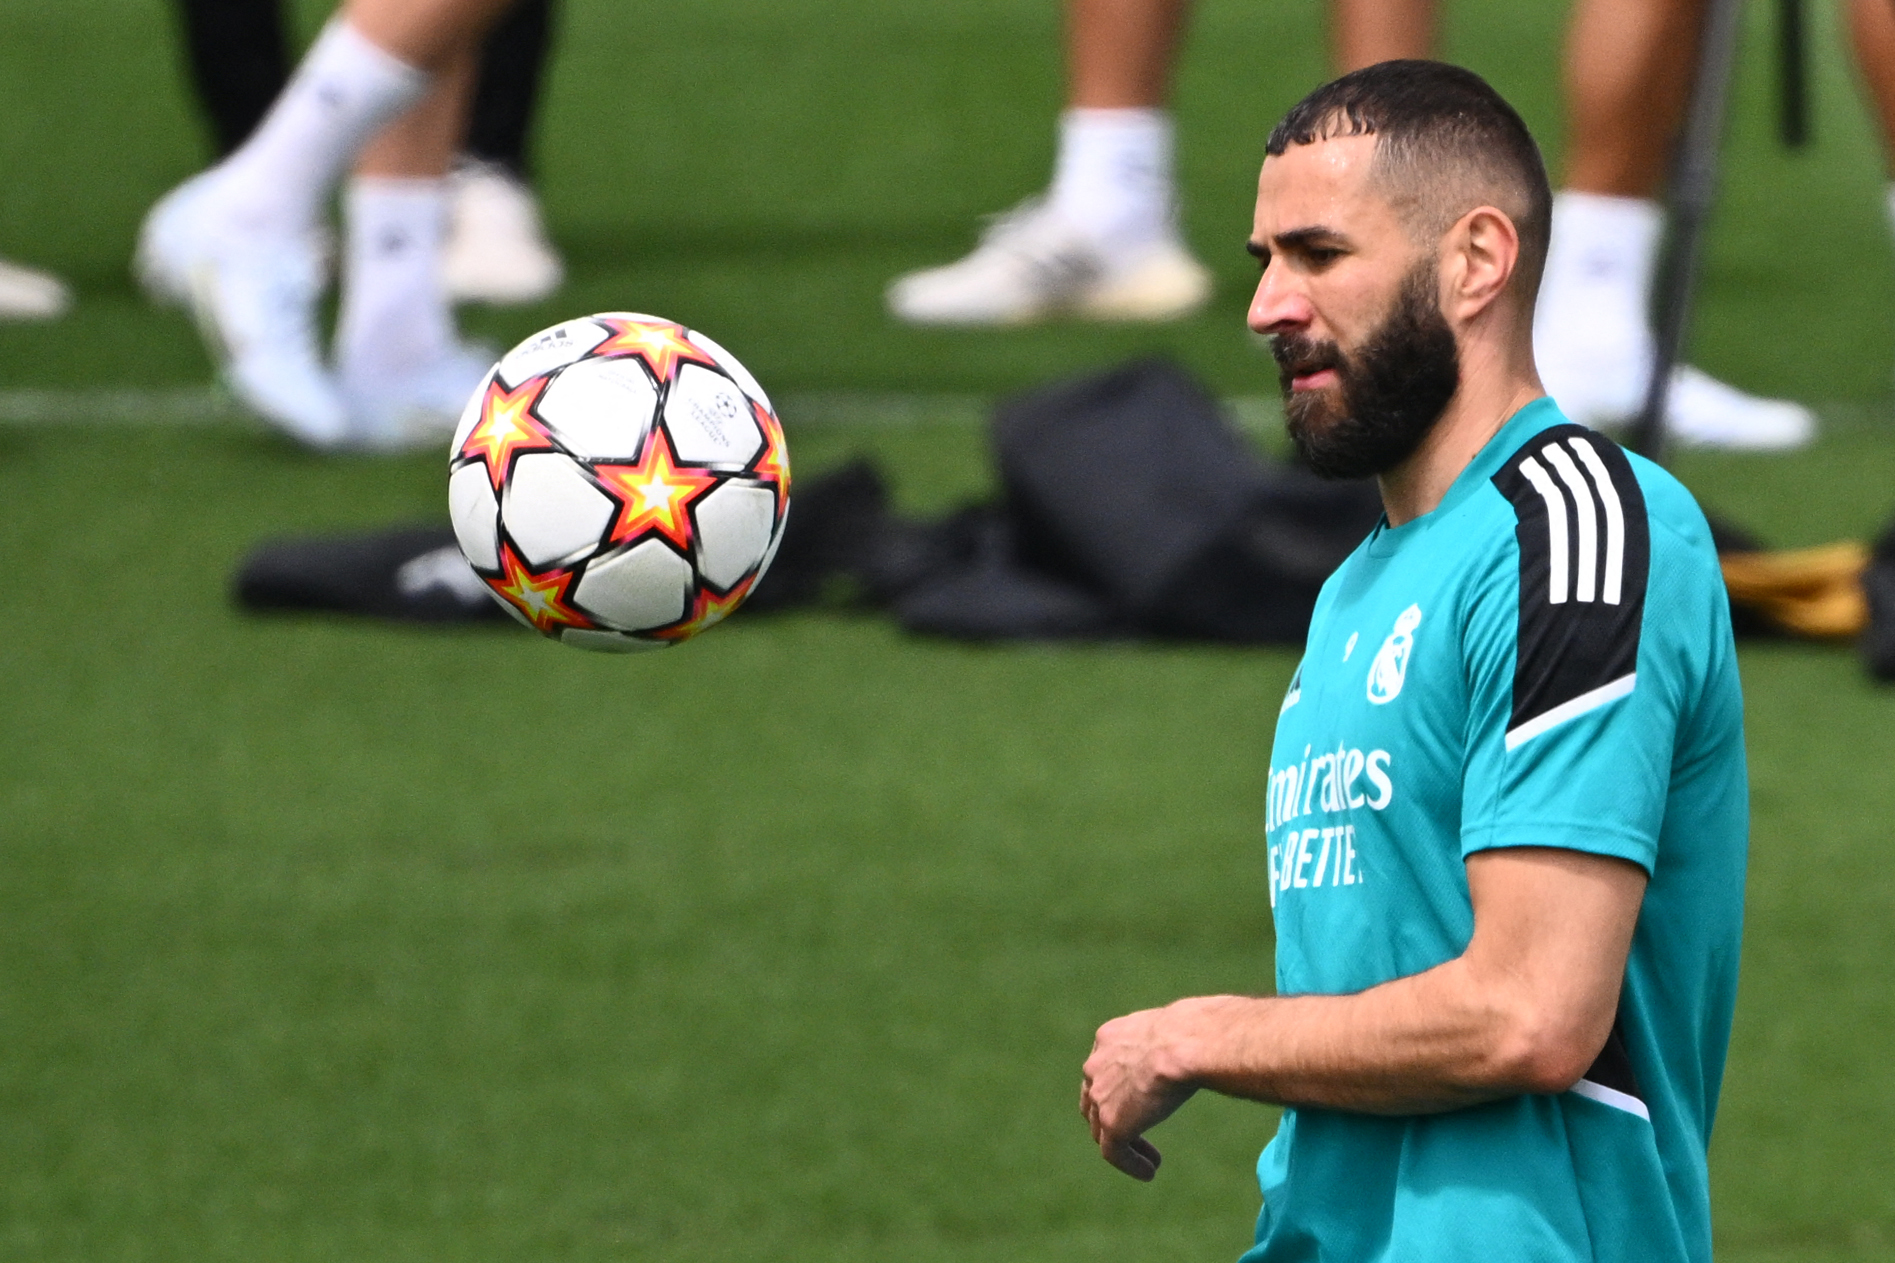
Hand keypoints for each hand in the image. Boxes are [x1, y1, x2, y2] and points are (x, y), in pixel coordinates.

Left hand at [1080, 1004, 1199, 1180]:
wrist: (1186, 1042)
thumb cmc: (1195, 1032)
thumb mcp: (1174, 1030)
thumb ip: (1171, 1043)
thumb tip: (1198, 1043)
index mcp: (1109, 1037)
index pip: (1104, 1069)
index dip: (1119, 1091)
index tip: (1144, 1104)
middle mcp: (1096, 1064)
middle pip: (1095, 1101)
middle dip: (1116, 1119)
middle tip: (1138, 1135)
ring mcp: (1100, 1095)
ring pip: (1103, 1130)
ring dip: (1125, 1147)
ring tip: (1150, 1163)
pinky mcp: (1111, 1122)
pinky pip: (1114, 1152)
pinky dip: (1131, 1164)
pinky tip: (1149, 1172)